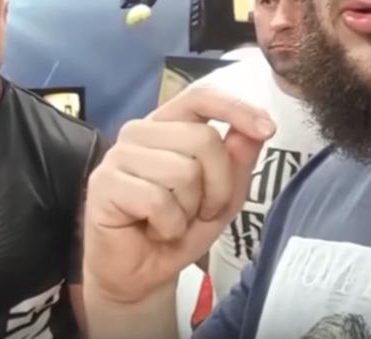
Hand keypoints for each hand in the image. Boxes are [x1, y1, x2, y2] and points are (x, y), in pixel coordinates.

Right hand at [83, 82, 275, 304]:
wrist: (140, 274)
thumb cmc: (177, 230)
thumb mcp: (221, 199)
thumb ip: (237, 163)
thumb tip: (254, 131)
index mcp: (166, 126)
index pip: (199, 98)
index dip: (234, 108)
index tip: (266, 129)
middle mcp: (139, 132)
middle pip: (202, 138)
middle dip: (218, 185)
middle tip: (203, 212)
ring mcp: (118, 156)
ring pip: (182, 171)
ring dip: (190, 210)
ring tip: (174, 222)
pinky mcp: (104, 184)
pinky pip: (157, 200)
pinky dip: (168, 225)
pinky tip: (155, 230)